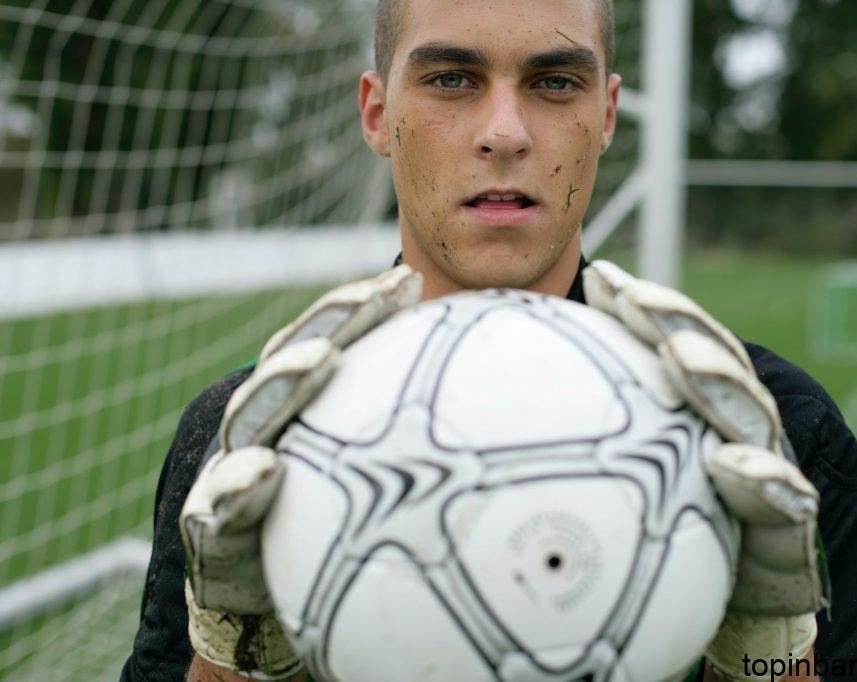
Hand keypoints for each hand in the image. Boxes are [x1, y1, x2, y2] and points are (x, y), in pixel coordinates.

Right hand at [179, 265, 420, 677]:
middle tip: (372, 299)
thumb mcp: (403, 506)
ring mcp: (236, 468)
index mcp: (311, 414)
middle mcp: (272, 429)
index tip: (408, 283)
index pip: (338, 347)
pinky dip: (238, 482)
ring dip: (284, 381)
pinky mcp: (211, 522)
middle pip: (296, 361)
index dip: (367, 310)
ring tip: (320, 361)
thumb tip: (527, 426)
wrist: (278, 610)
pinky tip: (266, 471)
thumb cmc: (344, 545)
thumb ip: (447, 464)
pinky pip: (218, 501)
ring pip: (254, 413)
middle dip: (332, 322)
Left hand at [582, 261, 826, 680]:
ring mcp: (765, 471)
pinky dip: (766, 480)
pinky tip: (733, 466)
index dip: (639, 311)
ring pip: (750, 414)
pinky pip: (785, 501)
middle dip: (675, 324)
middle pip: (710, 365)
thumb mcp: (596, 518)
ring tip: (682, 358)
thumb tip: (461, 436)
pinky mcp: (790, 526)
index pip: (666, 352)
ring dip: (717, 380)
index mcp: (691, 420)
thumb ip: (548, 468)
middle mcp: (730, 434)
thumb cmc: (656, 560)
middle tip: (633, 299)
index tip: (600, 278)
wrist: (737, 629)